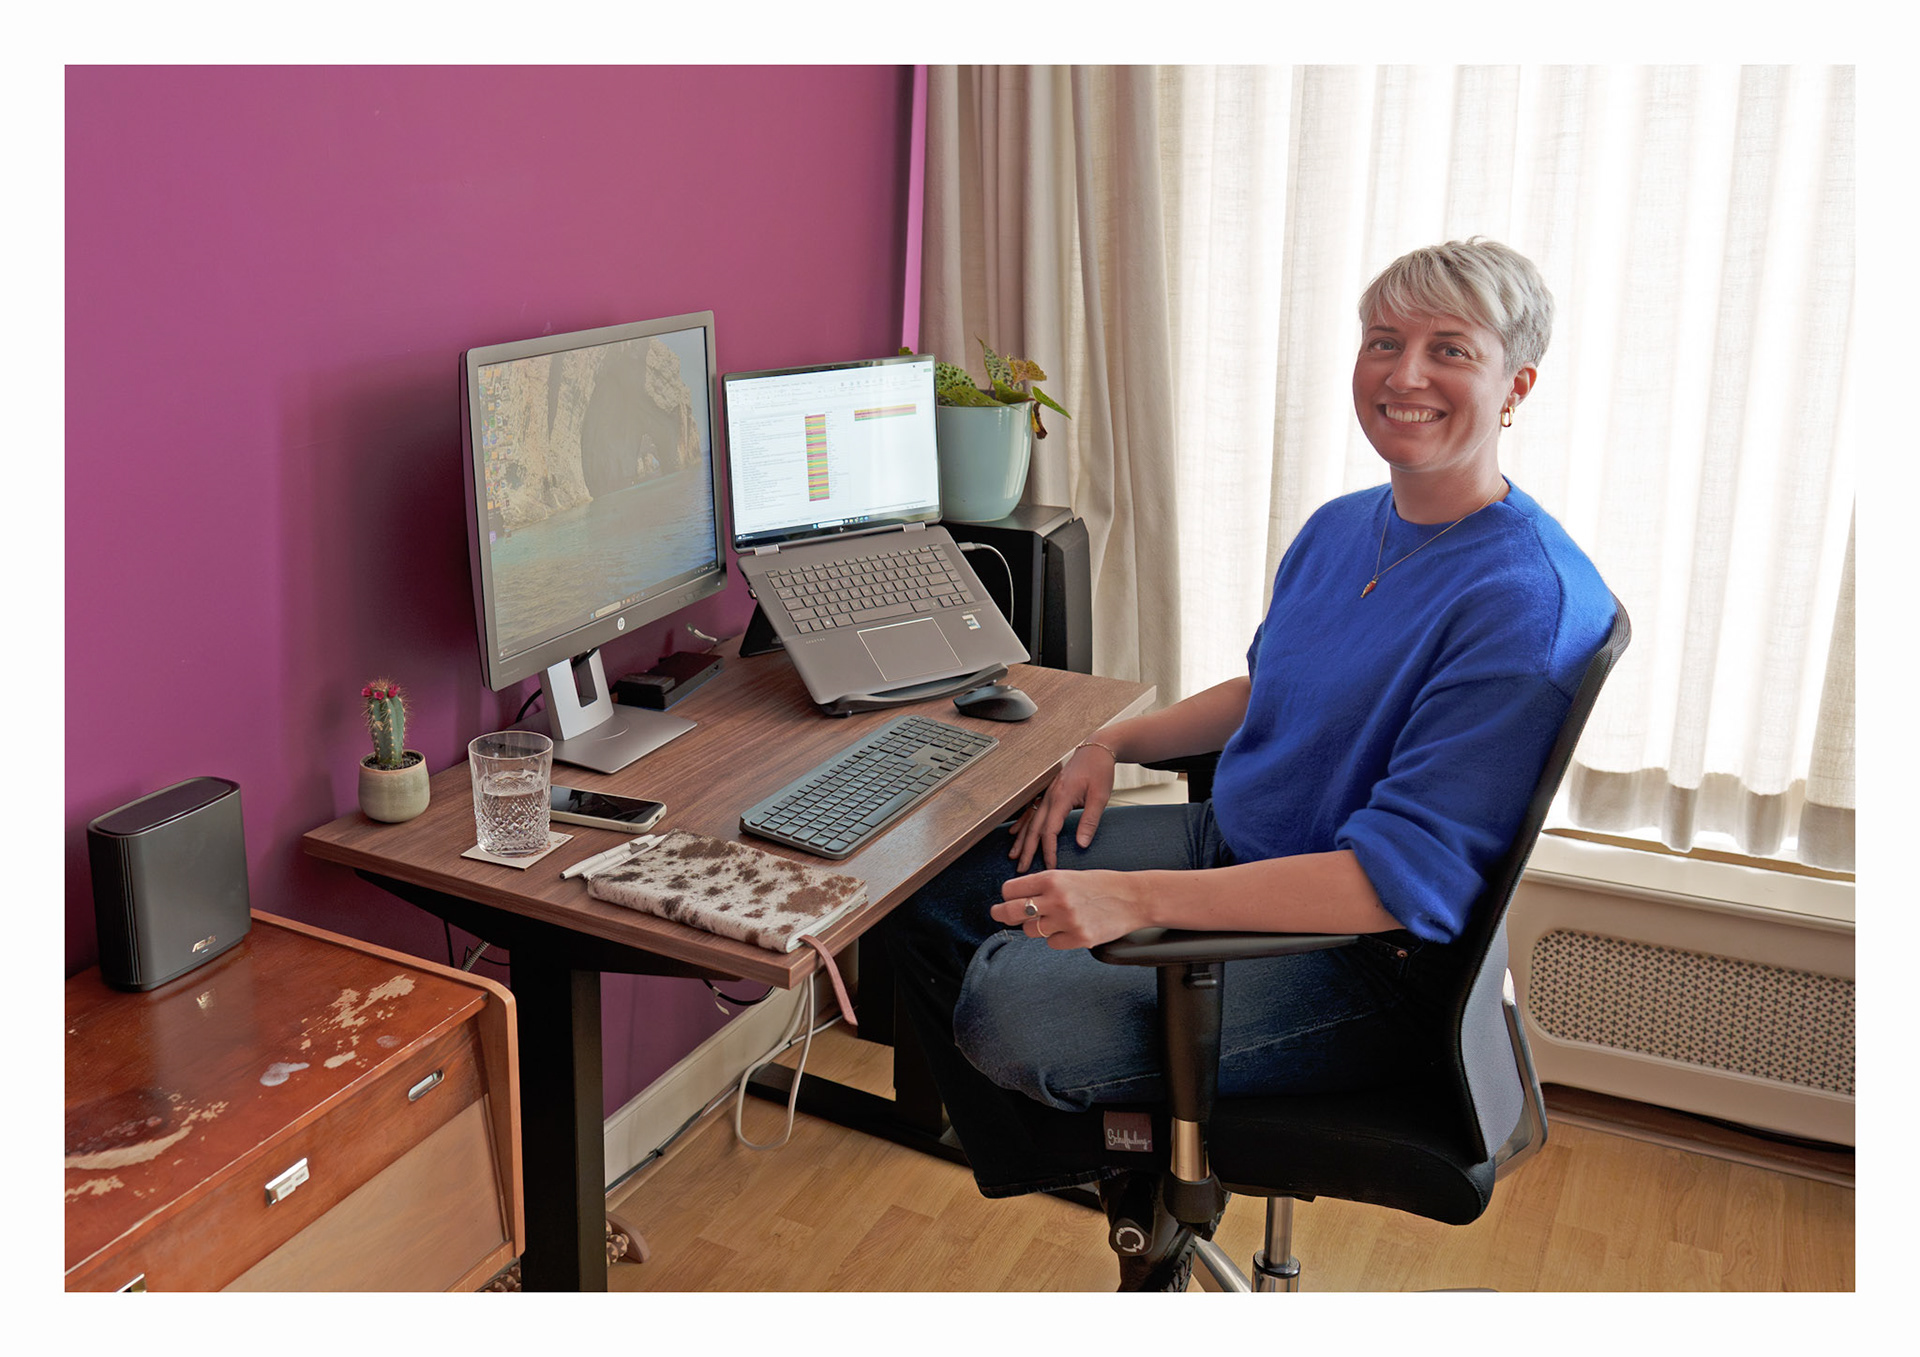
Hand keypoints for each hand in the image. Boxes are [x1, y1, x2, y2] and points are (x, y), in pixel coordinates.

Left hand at [990, 869, 1150, 950]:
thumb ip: (1045, 886)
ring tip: (1055, 918)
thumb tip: (1017, 898)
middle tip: (997, 913)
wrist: (1134, 898)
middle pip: (1011, 912)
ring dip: (1037, 926)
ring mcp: (1067, 921)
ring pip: (1031, 930)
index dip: (1007, 894)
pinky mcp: (1078, 938)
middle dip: (1000, 913)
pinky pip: (1052, 943)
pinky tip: (1071, 928)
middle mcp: (1056, 899)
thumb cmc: (1102, 884)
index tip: (1007, 897)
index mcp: (1053, 879)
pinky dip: (1057, 938)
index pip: (1011, 889)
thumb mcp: (1070, 876)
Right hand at [1008, 742, 1117, 871]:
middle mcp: (1049, 796)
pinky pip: (1032, 811)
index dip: (1048, 850)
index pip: (1050, 830)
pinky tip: (1015, 833)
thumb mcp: (1100, 796)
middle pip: (1034, 828)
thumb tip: (1081, 844)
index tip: (1050, 865)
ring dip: (1021, 840)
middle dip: (1027, 850)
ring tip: (1014, 856)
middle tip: (1022, 869)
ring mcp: (1047, 794)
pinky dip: (1023, 824)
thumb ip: (1089, 821)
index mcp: (1061, 797)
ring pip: (1030, 821)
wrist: (1096, 749)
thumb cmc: (1099, 770)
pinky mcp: (1049, 792)